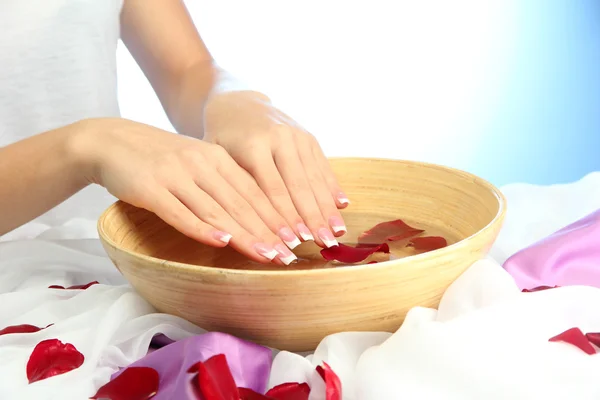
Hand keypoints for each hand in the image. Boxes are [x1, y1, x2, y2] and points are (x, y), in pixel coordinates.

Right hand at [76, 118, 297, 264]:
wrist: (109, 141)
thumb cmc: (158, 158)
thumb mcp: (195, 163)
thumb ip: (221, 183)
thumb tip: (252, 214)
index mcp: (216, 157)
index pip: (254, 191)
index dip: (276, 217)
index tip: (296, 239)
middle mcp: (201, 163)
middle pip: (241, 203)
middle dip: (268, 232)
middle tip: (290, 255)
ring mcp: (176, 175)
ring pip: (217, 210)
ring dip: (244, 235)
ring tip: (267, 256)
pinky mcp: (151, 188)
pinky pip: (180, 212)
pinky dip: (202, 228)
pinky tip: (221, 241)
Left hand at [203, 91, 348, 248]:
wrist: (238, 103)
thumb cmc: (221, 140)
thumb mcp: (217, 159)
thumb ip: (232, 187)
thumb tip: (244, 228)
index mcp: (252, 145)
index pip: (272, 190)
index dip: (284, 218)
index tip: (294, 243)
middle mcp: (279, 138)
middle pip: (298, 186)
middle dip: (312, 218)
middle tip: (323, 244)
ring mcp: (297, 136)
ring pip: (314, 178)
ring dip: (327, 208)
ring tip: (337, 234)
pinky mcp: (309, 137)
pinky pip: (323, 165)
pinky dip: (332, 187)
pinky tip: (342, 207)